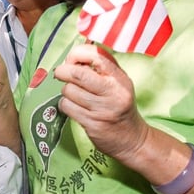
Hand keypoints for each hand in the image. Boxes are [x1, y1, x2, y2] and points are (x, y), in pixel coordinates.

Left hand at [54, 44, 149, 162]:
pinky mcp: (92, 124)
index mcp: (119, 78)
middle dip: (63, 71)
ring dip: (66, 91)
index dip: (76, 54)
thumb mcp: (118, 82)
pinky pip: (67, 107)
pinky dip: (66, 105)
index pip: (95, 55)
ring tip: (75, 95)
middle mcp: (113, 92)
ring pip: (69, 90)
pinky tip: (74, 107)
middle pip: (78, 73)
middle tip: (61, 73)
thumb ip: (101, 67)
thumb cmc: (120, 106)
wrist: (132, 139)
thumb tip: (74, 56)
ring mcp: (102, 109)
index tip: (71, 60)